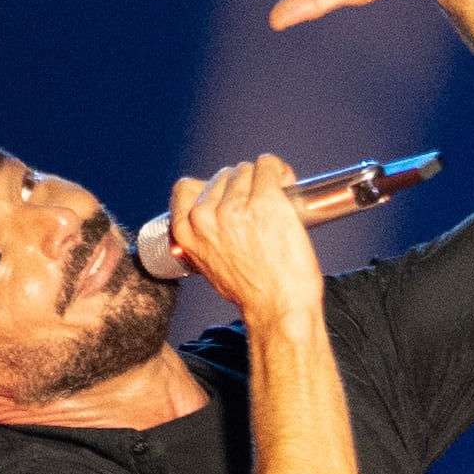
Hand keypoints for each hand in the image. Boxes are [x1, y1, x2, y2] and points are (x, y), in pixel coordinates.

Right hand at [162, 152, 328, 330]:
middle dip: (244, 187)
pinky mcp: (264, 201)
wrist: (278, 307)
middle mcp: (205, 216)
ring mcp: (234, 207)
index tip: (229, 198)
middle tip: (260, 210)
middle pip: (223, 176)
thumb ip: (206, 235)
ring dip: (265, 181)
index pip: (186, 188)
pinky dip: (280, 172)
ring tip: (276, 206)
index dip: (212, 189)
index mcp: (186, 231)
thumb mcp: (210, 264)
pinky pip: (269, 166)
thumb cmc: (252, 292)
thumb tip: (217, 211)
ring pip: (247, 170)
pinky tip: (287, 185)